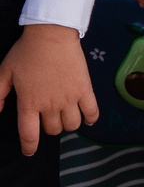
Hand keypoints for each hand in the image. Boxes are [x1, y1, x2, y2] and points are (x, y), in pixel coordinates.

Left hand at [1, 25, 98, 154]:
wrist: (51, 35)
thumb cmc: (26, 52)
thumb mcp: (3, 72)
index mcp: (29, 102)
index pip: (29, 134)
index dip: (29, 147)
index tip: (29, 151)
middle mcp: (50, 104)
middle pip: (52, 130)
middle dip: (48, 129)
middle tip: (47, 119)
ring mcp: (69, 98)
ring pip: (72, 125)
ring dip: (67, 125)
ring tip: (64, 117)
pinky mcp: (85, 90)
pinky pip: (92, 112)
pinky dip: (90, 119)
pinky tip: (86, 118)